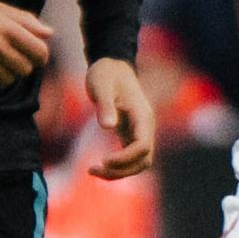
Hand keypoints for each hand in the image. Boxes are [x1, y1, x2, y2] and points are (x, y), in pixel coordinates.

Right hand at [0, 0, 53, 90]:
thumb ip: (26, 21)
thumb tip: (49, 34)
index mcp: (7, 27)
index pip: (39, 52)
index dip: (41, 56)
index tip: (36, 57)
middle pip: (25, 69)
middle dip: (24, 65)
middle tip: (14, 58)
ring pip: (8, 80)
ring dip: (7, 73)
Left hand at [85, 57, 156, 178]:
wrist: (112, 65)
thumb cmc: (106, 74)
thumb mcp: (101, 86)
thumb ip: (105, 106)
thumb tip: (108, 127)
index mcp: (143, 116)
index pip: (143, 147)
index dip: (125, 158)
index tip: (103, 160)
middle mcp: (146, 127)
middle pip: (144, 161)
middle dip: (122, 170)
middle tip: (94, 169)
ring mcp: (140, 132)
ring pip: (139, 163)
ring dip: (119, 173)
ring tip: (92, 170)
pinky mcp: (131, 135)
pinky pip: (130, 158)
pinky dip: (116, 167)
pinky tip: (96, 166)